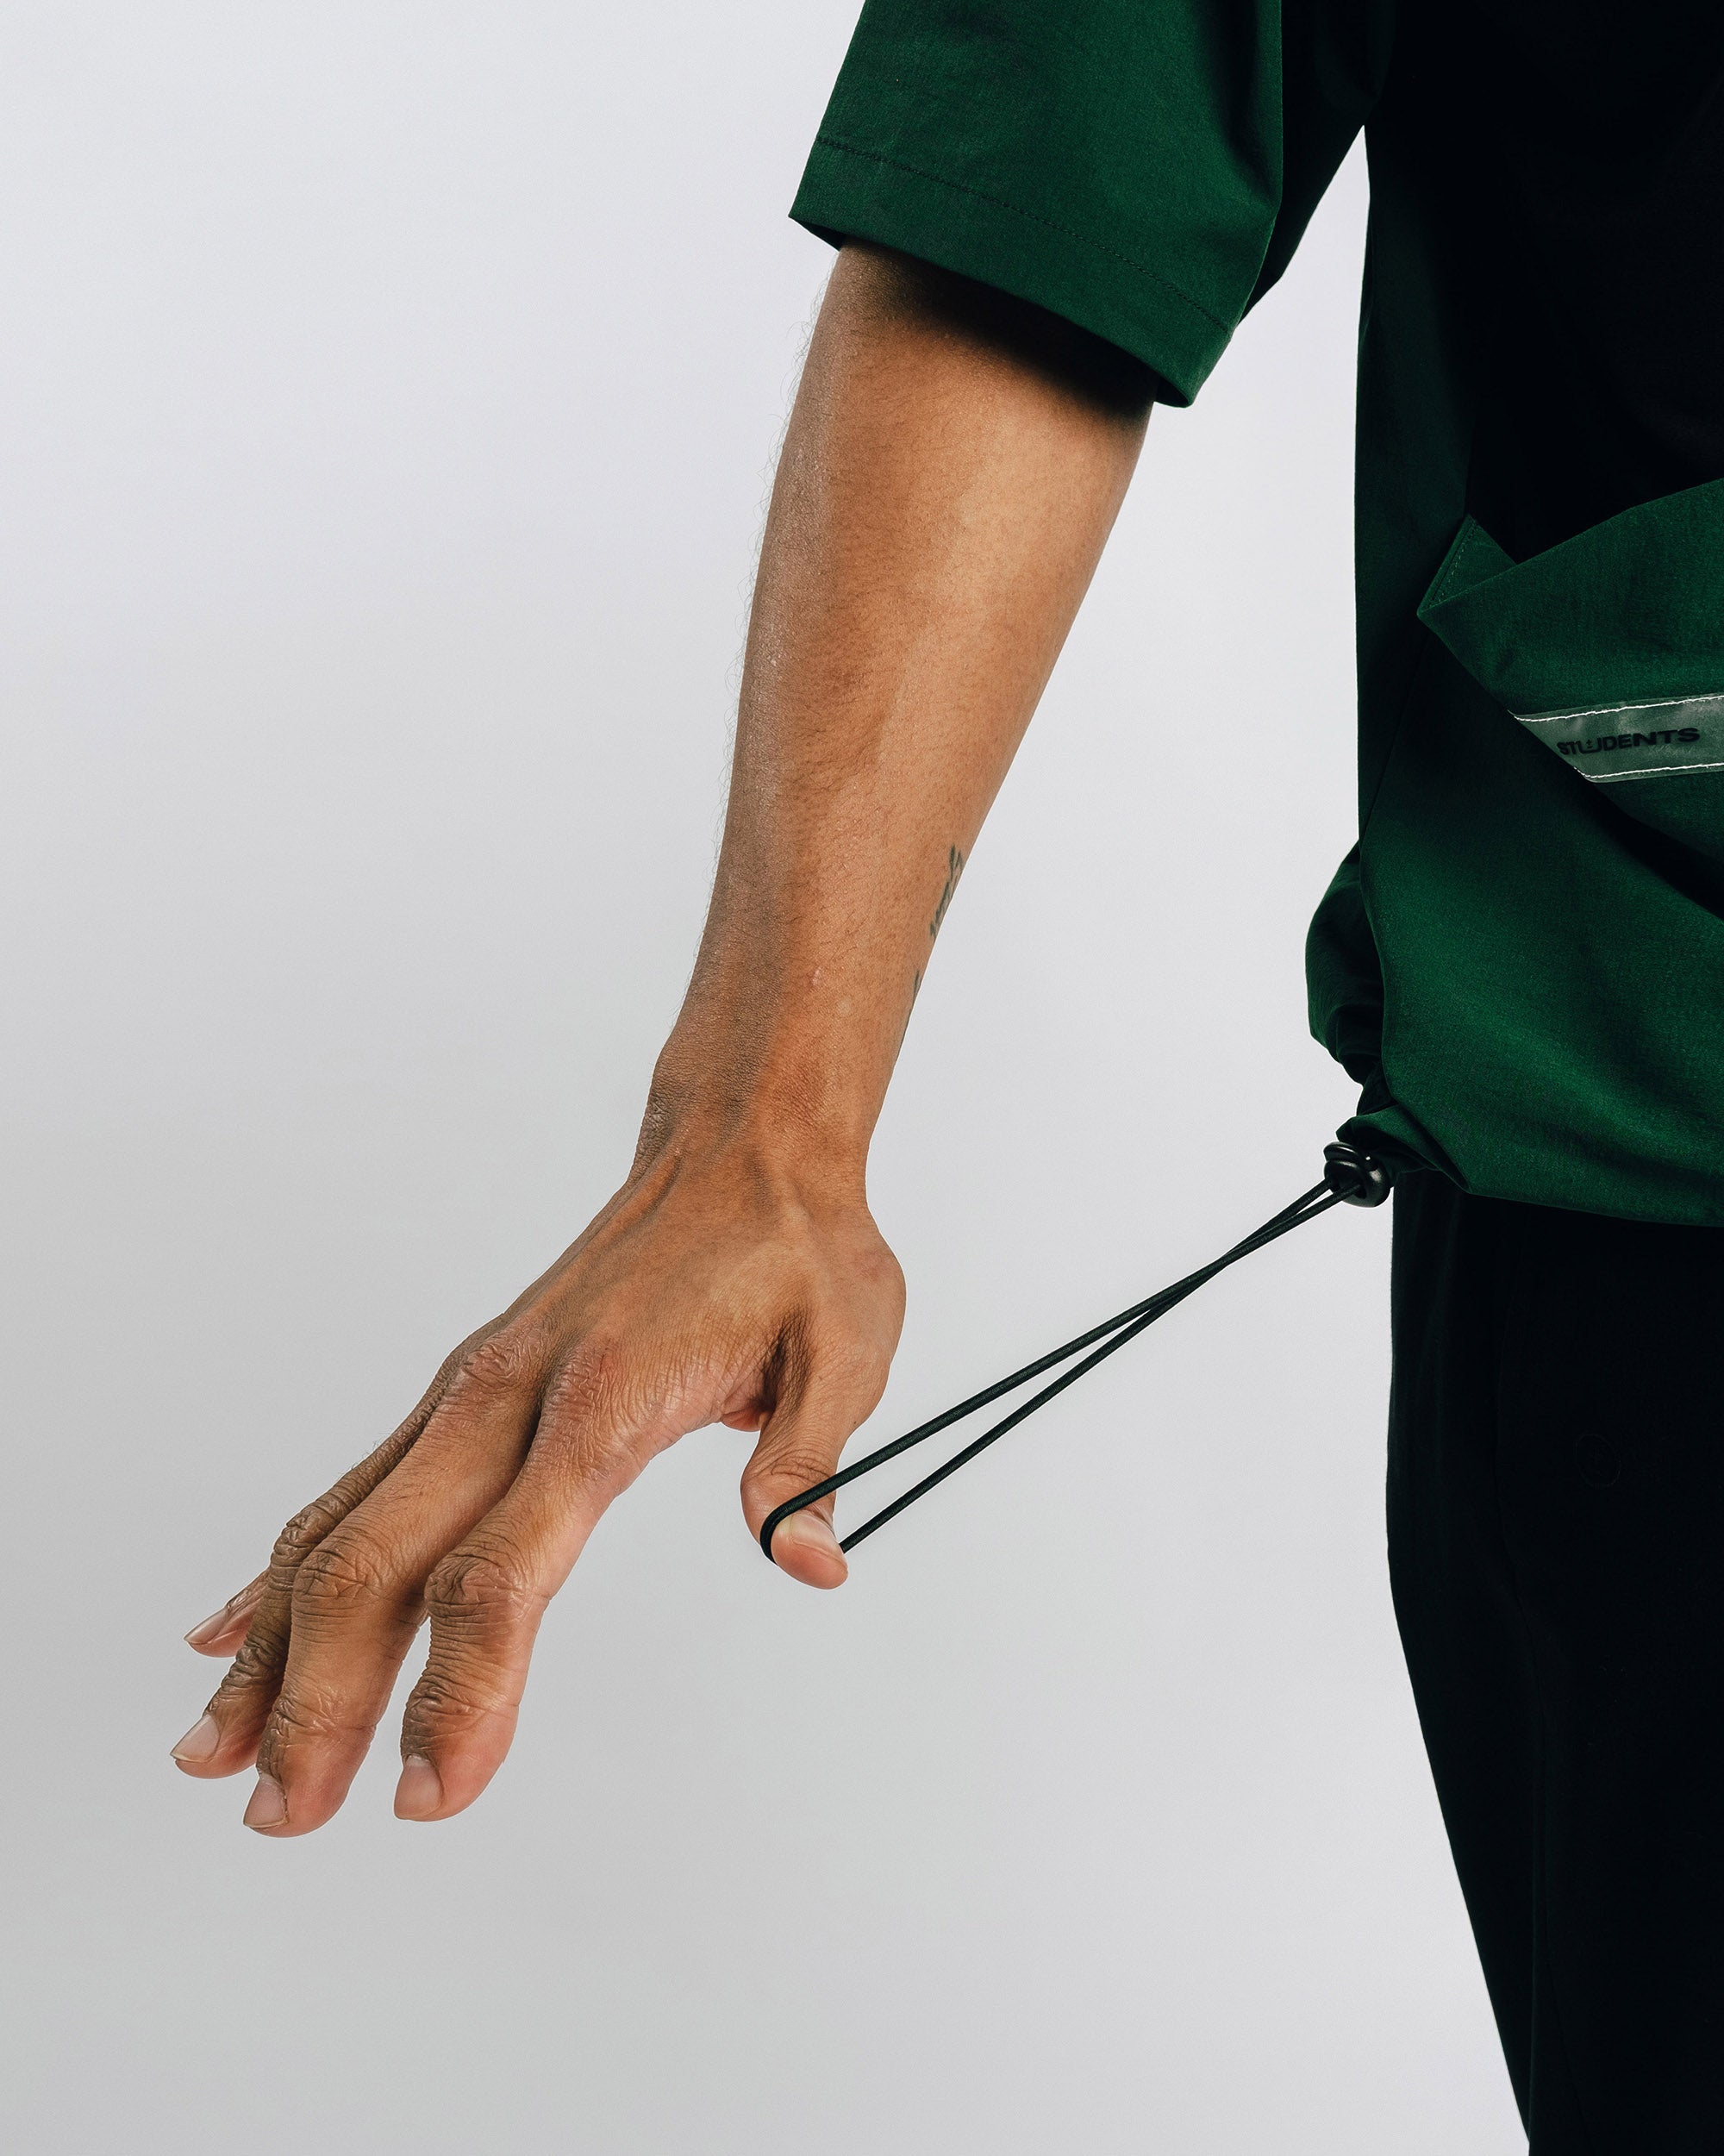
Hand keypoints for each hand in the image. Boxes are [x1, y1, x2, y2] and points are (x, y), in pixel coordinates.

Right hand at [170, 1130, 904, 1834]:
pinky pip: (353, 1485)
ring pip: (340, 1529)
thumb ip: (807, 1460)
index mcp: (601, 1401)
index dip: (460, 1693)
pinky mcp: (461, 1388)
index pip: (502, 1574)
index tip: (429, 1794)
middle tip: (280, 1818)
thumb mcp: (845, 1344)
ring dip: (273, 1647)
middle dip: (321, 1701)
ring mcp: (469, 1391)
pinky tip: (232, 1632)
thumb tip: (809, 1561)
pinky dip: (284, 1565)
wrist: (741, 1147)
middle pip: (382, 1565)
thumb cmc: (790, 1245)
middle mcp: (508, 1397)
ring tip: (214, 1754)